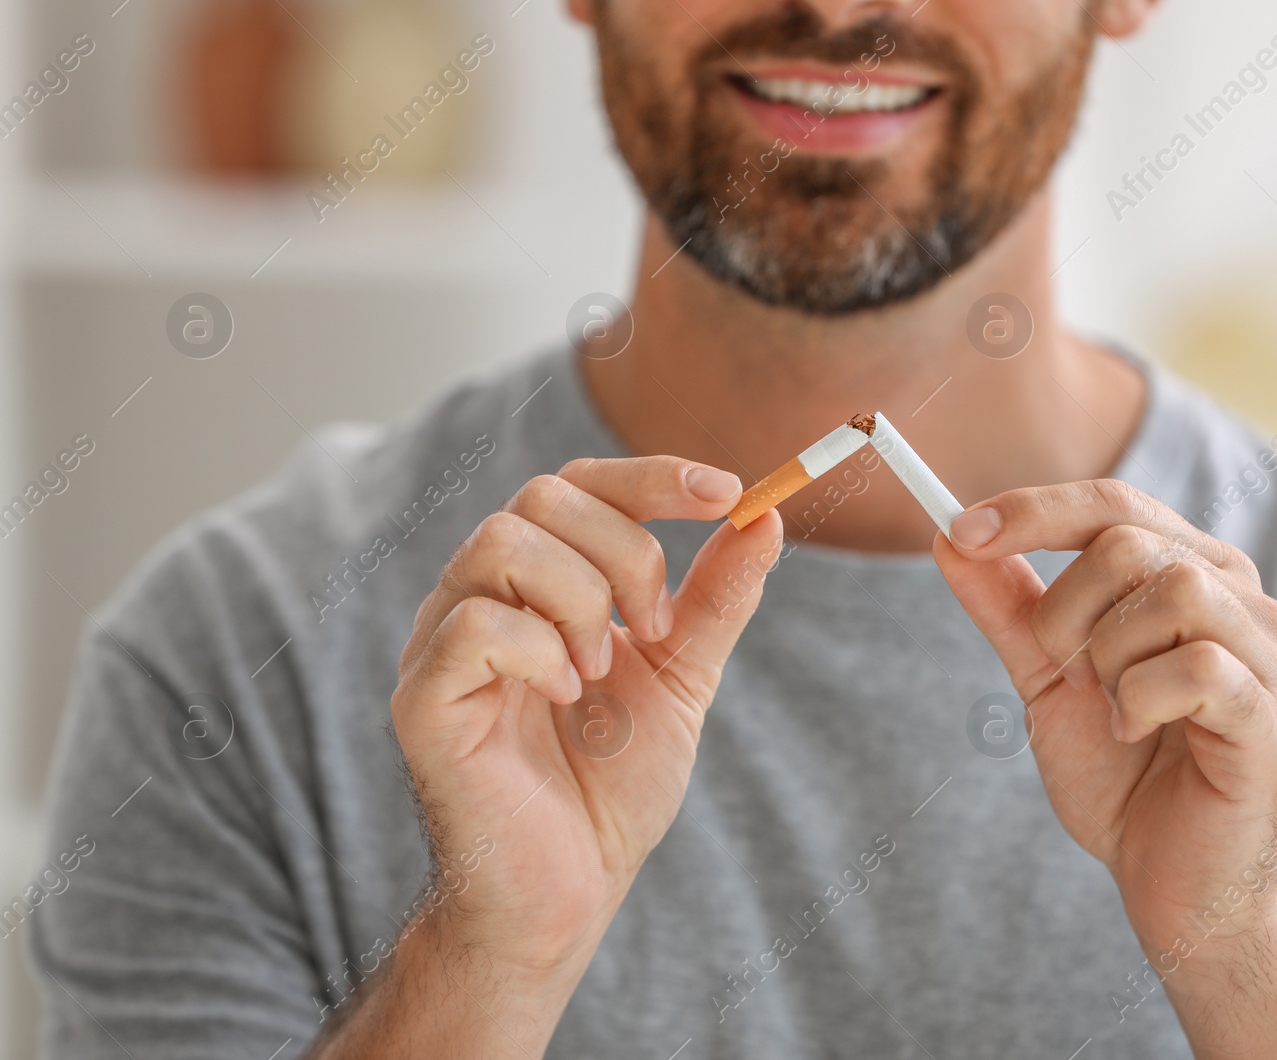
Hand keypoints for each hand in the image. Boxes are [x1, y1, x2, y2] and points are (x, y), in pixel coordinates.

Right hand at [391, 456, 780, 974]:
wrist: (569, 889)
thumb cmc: (611, 786)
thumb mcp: (682, 677)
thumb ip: (715, 600)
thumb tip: (764, 518)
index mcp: (538, 583)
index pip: (579, 485)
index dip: (652, 476)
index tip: (727, 493)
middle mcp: (482, 595)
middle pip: (543, 496)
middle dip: (626, 553)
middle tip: (655, 630)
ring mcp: (443, 642)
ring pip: (502, 543)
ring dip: (580, 602)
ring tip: (599, 675)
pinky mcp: (423, 698)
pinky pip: (474, 624)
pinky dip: (540, 652)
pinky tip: (565, 700)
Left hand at [935, 479, 1276, 954]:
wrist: (1177, 884)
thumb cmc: (1124, 777)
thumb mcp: (1047, 680)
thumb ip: (1008, 609)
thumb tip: (948, 536)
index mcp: (1191, 574)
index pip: (1112, 505)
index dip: (1032, 510)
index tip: (960, 531)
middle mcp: (1239, 597)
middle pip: (1130, 538)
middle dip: (1066, 608)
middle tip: (1065, 671)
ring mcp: (1266, 653)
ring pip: (1171, 589)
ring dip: (1111, 658)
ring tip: (1117, 712)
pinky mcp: (1269, 712)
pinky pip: (1195, 667)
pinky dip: (1141, 701)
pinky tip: (1139, 735)